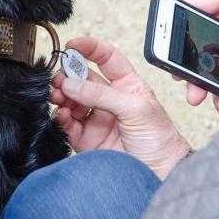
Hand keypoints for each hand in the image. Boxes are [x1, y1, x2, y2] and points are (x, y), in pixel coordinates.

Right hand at [52, 37, 190, 179]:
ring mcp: (97, 118)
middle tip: (61, 79)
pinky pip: (68, 123)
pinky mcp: (87, 138)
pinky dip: (62, 117)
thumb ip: (102, 94)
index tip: (72, 46)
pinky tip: (64, 115)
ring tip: (60, 96)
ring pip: (72, 100)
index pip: (106, 58)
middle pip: (83, 79)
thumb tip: (71, 83)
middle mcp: (109, 99)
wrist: (159, 172)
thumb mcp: (136, 108)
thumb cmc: (158, 138)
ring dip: (62, 95)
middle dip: (69, 75)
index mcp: (126, 85)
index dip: (90, 48)